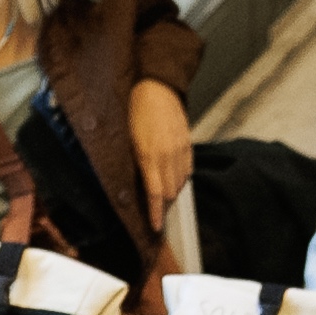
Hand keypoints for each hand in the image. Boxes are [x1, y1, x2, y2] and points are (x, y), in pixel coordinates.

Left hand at [128, 82, 194, 230]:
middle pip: (169, 192)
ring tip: (163, 196)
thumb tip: (137, 186)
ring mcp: (180, 150)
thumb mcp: (128, 140)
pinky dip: (180, 179)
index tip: (155, 226)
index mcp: (149, 156)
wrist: (157, 88)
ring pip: (179, 183)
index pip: (155, 193)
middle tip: (156, 212)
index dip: (156, 213)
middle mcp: (167, 156)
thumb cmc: (137, 111)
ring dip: (172, 193)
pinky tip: (173, 179)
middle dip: (163, 205)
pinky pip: (187, 170)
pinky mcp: (187, 144)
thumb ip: (135, 164)